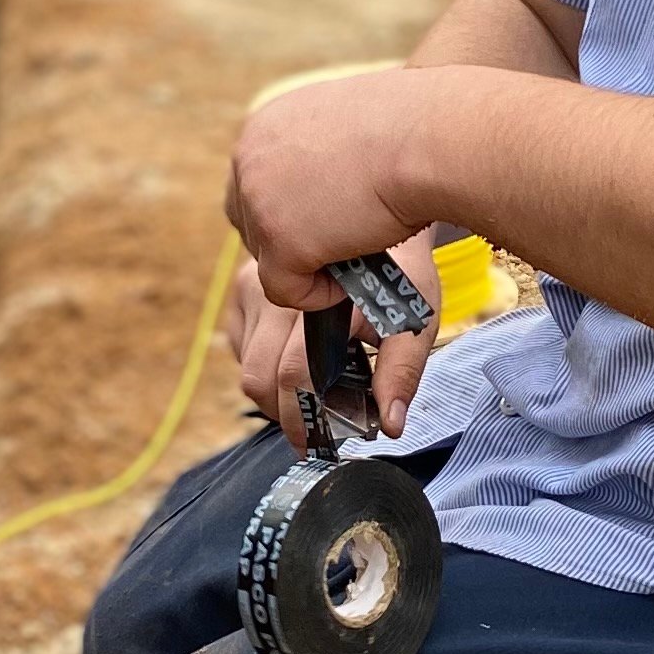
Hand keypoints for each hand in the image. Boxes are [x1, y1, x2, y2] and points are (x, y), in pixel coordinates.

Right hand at [223, 239, 442, 452]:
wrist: (375, 208)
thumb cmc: (399, 272)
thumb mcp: (415, 318)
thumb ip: (403, 371)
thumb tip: (392, 425)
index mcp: (324, 301)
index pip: (297, 374)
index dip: (303, 418)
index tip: (315, 445)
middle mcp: (280, 290)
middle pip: (259, 375)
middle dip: (283, 413)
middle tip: (310, 429)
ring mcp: (253, 283)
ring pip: (245, 365)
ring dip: (272, 390)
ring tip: (308, 390)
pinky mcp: (242, 285)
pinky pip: (238, 345)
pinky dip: (262, 362)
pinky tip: (294, 353)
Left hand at [226, 69, 435, 307]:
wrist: (431, 138)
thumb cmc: (413, 128)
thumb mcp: (350, 126)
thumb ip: (322, 154)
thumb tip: (324, 186)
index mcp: (266, 125)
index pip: (250, 185)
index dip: (285, 212)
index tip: (321, 222)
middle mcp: (250, 157)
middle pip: (251, 224)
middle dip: (292, 241)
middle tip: (341, 242)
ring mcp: (260, 201)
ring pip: (268, 260)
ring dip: (311, 265)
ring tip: (358, 253)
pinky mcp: (281, 242)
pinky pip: (285, 291)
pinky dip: (319, 295)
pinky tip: (354, 278)